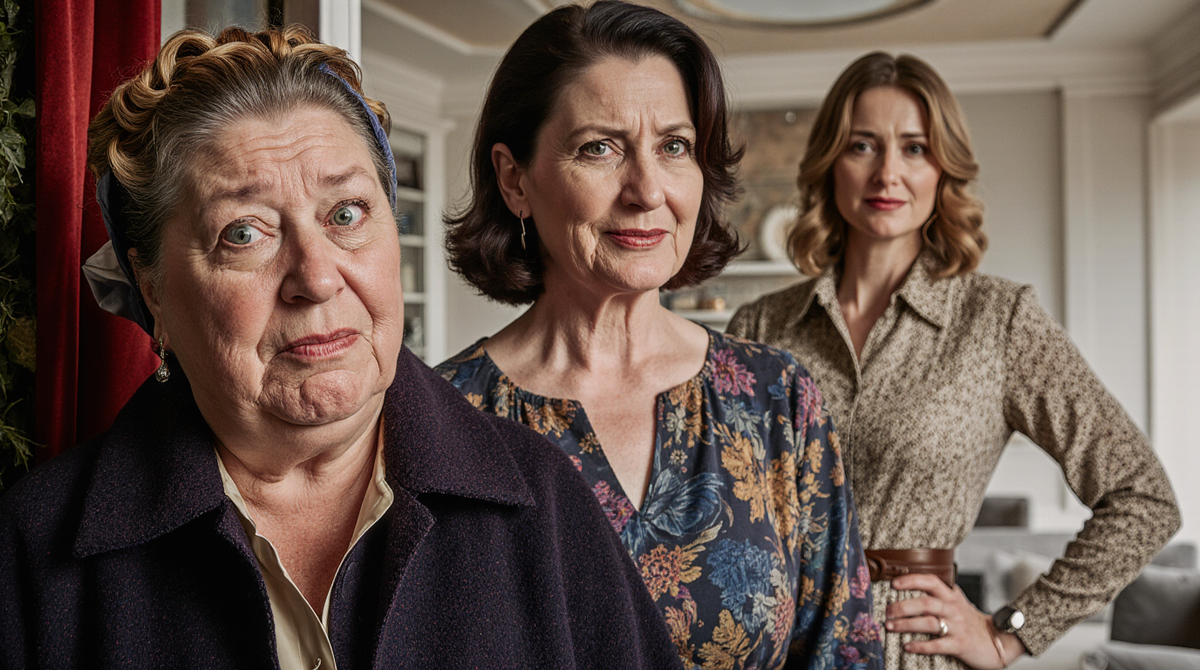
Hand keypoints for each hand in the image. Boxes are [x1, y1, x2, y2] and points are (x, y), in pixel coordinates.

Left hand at [886, 574, 1026, 669]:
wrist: (997, 640)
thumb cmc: (969, 621)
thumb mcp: (955, 602)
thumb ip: (936, 594)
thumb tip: (905, 585)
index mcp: (951, 596)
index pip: (931, 581)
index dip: (912, 580)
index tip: (894, 583)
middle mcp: (954, 608)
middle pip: (926, 602)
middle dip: (903, 606)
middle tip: (887, 611)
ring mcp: (957, 626)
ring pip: (929, 622)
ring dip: (906, 624)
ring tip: (890, 627)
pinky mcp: (960, 645)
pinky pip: (938, 645)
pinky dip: (921, 645)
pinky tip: (907, 646)